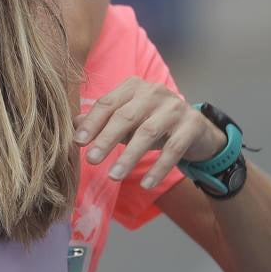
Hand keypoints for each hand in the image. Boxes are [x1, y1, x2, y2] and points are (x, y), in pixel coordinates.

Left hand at [74, 76, 226, 189]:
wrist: (196, 128)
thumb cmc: (153, 122)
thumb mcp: (127, 120)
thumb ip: (102, 120)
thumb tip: (74, 123)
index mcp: (134, 86)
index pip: (108, 103)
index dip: (92, 123)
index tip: (77, 142)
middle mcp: (154, 92)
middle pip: (125, 116)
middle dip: (106, 139)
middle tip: (91, 160)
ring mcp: (175, 107)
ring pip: (148, 133)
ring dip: (129, 156)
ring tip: (114, 176)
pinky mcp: (192, 125)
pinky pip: (173, 149)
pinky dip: (158, 168)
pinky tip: (146, 184)